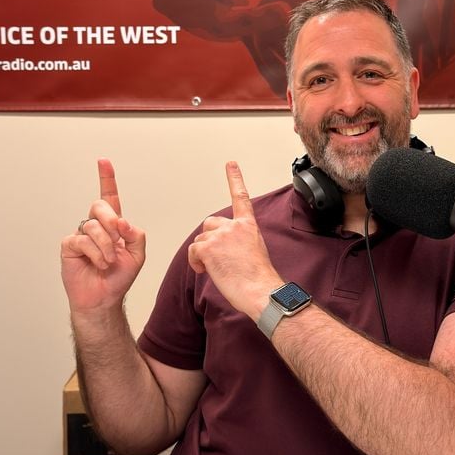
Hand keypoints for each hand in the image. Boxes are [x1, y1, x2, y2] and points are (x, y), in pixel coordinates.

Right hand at [60, 158, 146, 313]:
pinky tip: (100, 264)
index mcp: (113, 224)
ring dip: (107, 245)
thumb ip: (136, 235)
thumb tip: (123, 222)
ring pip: (93, 225)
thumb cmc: (119, 276)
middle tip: (118, 237)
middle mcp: (96, 226)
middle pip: (100, 205)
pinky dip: (97, 253)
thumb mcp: (137, 255)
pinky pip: (83, 240)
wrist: (104, 298)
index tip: (103, 161)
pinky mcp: (70, 246)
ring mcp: (81, 235)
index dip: (106, 178)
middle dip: (112, 220)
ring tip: (110, 261)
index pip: (109, 197)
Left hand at [188, 162, 282, 320]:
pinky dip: (195, 261)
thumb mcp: (255, 251)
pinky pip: (193, 250)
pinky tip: (205, 270)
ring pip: (200, 239)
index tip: (230, 164)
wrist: (261, 290)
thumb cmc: (260, 278)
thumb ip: (240, 241)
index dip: (235, 179)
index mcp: (249, 226)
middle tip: (218, 259)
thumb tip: (226, 249)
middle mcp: (235, 226)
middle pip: (210, 223)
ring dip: (203, 254)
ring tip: (217, 269)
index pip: (241, 197)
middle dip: (209, 239)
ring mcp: (221, 235)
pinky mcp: (209, 247)